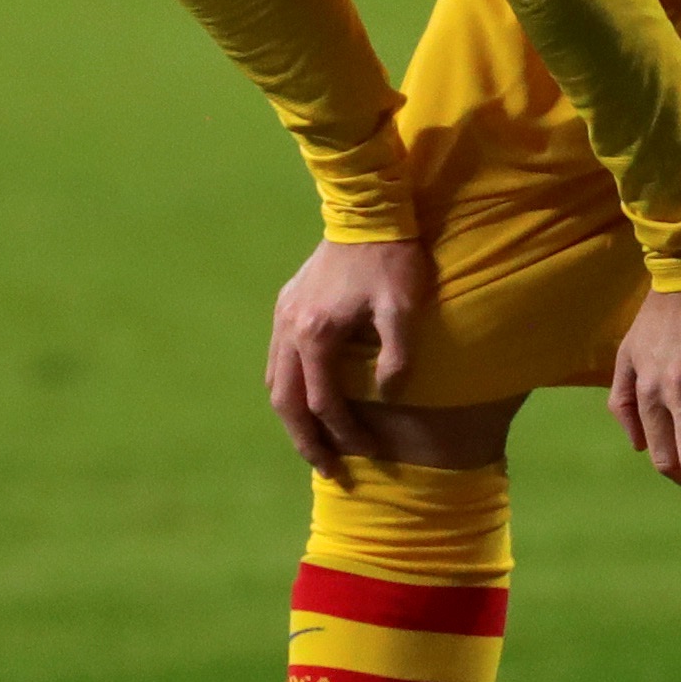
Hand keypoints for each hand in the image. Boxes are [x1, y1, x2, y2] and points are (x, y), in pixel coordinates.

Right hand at [266, 238, 431, 479]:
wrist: (367, 211)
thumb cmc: (391, 260)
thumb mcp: (404, 308)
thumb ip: (397, 355)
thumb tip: (388, 395)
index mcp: (316, 334)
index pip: (325, 402)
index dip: (346, 432)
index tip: (369, 453)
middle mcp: (291, 329)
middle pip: (287, 402)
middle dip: (306, 440)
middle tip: (328, 471)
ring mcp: (284, 315)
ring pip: (276, 382)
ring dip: (294, 418)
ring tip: (315, 443)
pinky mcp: (288, 304)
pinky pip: (279, 359)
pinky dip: (290, 389)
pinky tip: (308, 399)